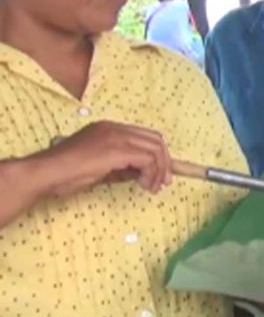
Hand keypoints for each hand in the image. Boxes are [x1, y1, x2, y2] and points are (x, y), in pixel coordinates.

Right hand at [33, 121, 172, 197]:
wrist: (45, 173)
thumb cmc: (66, 174)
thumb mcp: (101, 168)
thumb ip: (123, 167)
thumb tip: (143, 174)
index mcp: (109, 128)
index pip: (145, 136)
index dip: (158, 155)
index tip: (160, 174)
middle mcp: (114, 128)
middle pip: (156, 139)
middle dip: (165, 162)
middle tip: (162, 183)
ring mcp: (115, 136)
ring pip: (155, 148)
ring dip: (159, 170)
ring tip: (152, 188)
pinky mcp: (116, 149)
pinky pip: (148, 159)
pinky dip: (152, 173)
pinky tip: (143, 185)